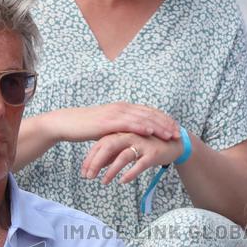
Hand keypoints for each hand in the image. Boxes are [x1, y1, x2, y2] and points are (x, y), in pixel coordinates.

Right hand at [43, 103, 178, 143]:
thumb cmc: (86, 127)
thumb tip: (129, 138)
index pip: (148, 112)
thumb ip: (120, 129)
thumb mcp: (108, 128)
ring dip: (158, 126)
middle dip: (165, 123)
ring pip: (142, 119)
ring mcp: (116, 114)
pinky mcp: (109, 122)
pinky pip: (129, 124)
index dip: (163, 119)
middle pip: (149, 114)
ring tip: (170, 134)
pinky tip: (152, 132)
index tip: (175, 127)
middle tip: (178, 132)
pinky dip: (142, 127)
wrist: (69, 124)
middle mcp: (122, 108)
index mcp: (123, 108)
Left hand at [81, 132, 184, 184]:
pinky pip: (140, 164)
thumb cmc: (148, 145)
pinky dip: (130, 173)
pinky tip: (122, 182)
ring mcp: (142, 143)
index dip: (90, 158)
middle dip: (96, 163)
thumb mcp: (128, 148)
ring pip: (123, 156)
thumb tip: (98, 164)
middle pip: (108, 146)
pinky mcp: (153, 153)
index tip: (83, 173)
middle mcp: (130, 135)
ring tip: (103, 182)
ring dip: (111, 170)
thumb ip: (113, 154)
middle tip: (88, 178)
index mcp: (122, 132)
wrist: (174, 142)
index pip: (100, 144)